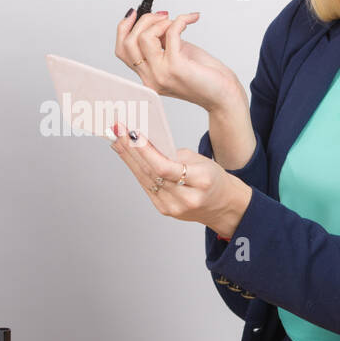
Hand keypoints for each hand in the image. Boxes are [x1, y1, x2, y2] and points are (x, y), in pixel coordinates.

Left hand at [106, 122, 251, 237]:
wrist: (222, 205)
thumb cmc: (212, 178)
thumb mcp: (200, 161)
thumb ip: (173, 155)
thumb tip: (144, 145)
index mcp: (200, 182)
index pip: (165, 168)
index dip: (145, 151)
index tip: (131, 134)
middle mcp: (185, 198)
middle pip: (151, 173)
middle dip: (131, 150)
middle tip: (117, 131)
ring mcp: (173, 207)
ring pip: (145, 180)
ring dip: (129, 158)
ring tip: (117, 139)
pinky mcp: (164, 209)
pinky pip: (146, 187)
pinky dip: (135, 170)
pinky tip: (127, 156)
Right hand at [114, 10, 242, 112]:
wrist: (223, 95)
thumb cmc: (205, 77)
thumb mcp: (177, 55)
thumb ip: (162, 43)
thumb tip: (155, 22)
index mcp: (148, 75)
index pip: (122, 50)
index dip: (124, 27)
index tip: (135, 14)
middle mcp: (150, 77)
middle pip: (128, 42)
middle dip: (143, 20)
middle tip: (163, 16)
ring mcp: (161, 74)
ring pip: (143, 38)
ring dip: (161, 22)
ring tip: (176, 21)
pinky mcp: (176, 67)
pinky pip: (171, 33)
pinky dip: (181, 20)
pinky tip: (191, 19)